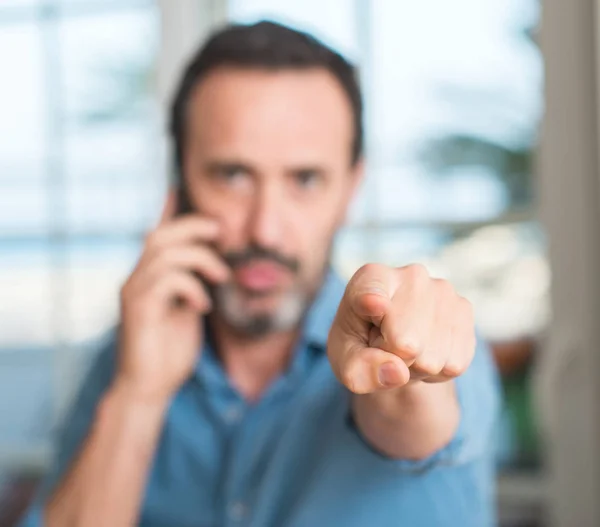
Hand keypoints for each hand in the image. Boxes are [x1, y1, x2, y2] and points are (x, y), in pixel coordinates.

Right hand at [116, 191, 230, 402]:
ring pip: (165, 254)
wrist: (149, 387)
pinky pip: (167, 281)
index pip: (158, 235)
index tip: (179, 187)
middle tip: (221, 231)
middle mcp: (137, 280)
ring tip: (222, 276)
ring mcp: (134, 293)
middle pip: (160, 236)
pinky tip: (203, 305)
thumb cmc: (171, 351)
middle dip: (193, 227)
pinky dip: (192, 287)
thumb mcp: (189, 311)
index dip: (168, 210)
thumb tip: (212, 264)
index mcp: (150, 278)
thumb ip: (193, 285)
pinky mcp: (138, 309)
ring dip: (201, 259)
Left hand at [327, 263, 475, 394]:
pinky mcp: (465, 309)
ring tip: (404, 349)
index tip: (372, 304)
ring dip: (417, 367)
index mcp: (370, 278)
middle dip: (395, 360)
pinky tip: (426, 351)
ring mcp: (443, 290)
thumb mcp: (346, 362)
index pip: (373, 295)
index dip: (372, 302)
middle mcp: (411, 275)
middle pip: (407, 345)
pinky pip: (455, 364)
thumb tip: (397, 371)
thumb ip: (360, 370)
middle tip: (385, 346)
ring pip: (433, 359)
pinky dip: (439, 370)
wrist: (393, 344)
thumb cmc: (360, 347)